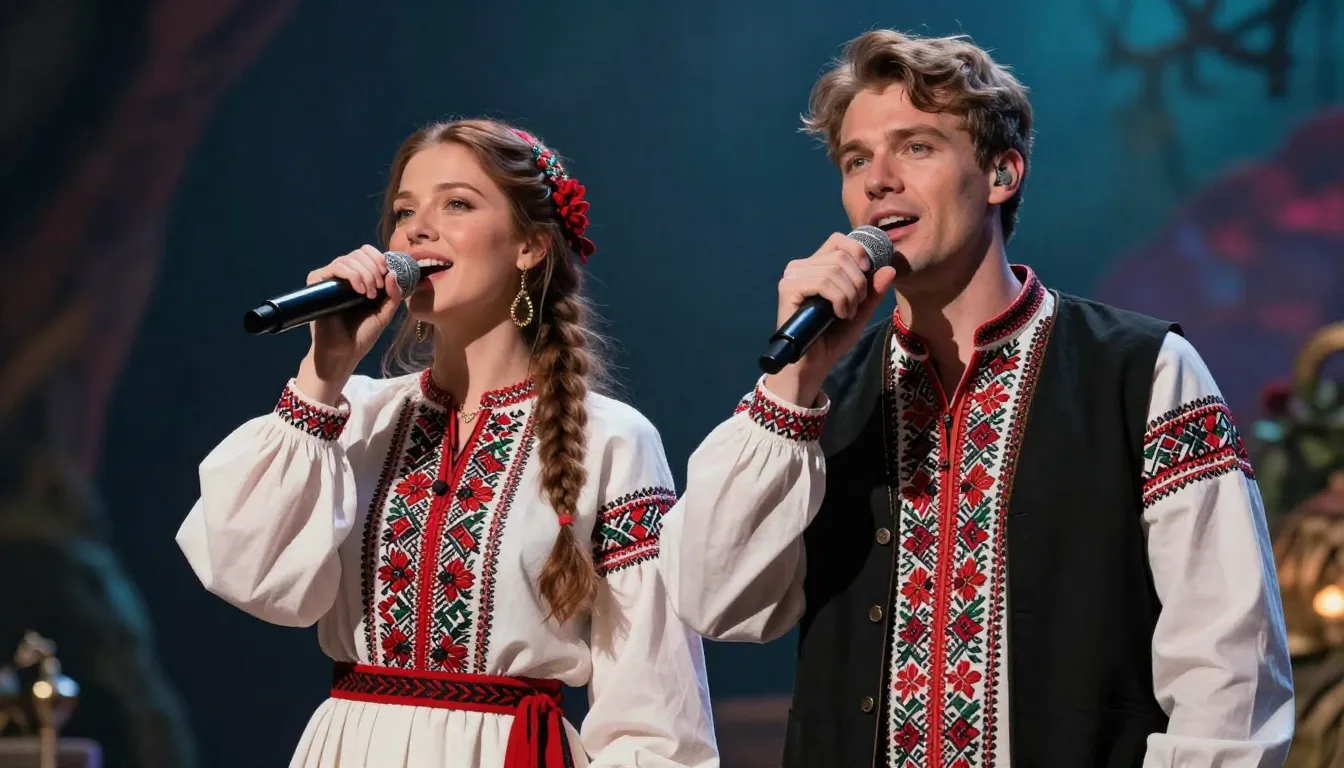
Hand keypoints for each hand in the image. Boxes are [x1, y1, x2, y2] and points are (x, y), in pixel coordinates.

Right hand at [295, 245, 405, 404]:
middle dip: (374, 267)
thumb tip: (392, 272)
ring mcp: (329, 279)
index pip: (367, 253)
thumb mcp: (385, 312)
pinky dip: (351, 275)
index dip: (379, 258)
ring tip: (370, 294)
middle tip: (378, 289)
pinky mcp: (316, 283)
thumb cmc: (362, 333)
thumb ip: (393, 294)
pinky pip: (335, 267)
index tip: (387, 274)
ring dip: (365, 273)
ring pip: (348, 259)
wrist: (343, 351)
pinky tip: (360, 290)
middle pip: (359, 253)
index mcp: (360, 278)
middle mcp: (344, 275)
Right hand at [764, 233, 896, 406]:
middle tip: (856, 306)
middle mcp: (801, 266)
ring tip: (846, 314)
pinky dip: (839, 299)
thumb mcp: (861, 310)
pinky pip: (823, 282)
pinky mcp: (788, 289)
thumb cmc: (833, 337)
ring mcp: (792, 276)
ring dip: (850, 294)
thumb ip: (874, 291)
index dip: (858, 251)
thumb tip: (889, 268)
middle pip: (841, 256)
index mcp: (816, 265)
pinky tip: (839, 314)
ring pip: (834, 270)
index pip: (838, 240)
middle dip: (858, 283)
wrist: (814, 363)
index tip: (868, 272)